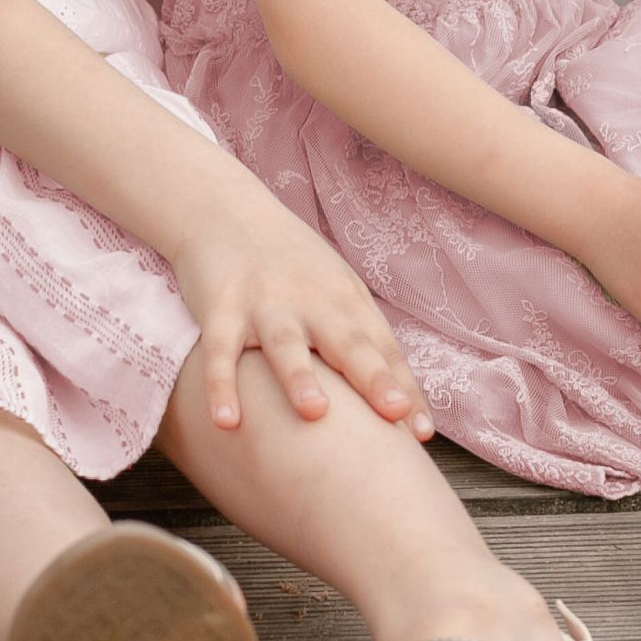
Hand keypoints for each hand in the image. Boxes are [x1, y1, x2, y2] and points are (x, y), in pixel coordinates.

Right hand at [171, 194, 433, 437]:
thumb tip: (399, 399)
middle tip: (393, 414)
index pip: (381, 349)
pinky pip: (220, 351)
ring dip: (300, 378)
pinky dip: (221, 385)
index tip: (420, 431)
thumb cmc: (292, 263)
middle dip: (371, 378)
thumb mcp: (335, 289)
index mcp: (346, 300)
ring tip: (314, 414)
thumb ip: (361, 339)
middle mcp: (311, 301)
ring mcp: (265, 304)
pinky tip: (226, 422)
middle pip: (346, 343)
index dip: (402, 388)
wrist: (226, 210)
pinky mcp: (221, 307)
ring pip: (285, 344)